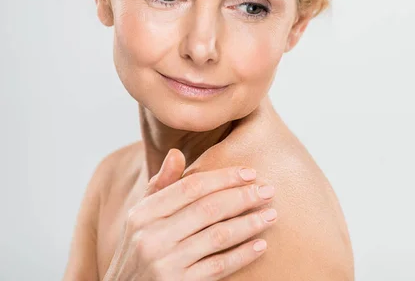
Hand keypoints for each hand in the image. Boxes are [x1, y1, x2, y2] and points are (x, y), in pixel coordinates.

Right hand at [102, 148, 276, 280]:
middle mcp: (151, 237)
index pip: (191, 187)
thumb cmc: (137, 250)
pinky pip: (219, 267)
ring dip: (249, 224)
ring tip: (271, 215)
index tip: (250, 172)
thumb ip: (160, 187)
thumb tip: (176, 153)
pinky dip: (242, 255)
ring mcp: (165, 264)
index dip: (224, 177)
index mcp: (143, 214)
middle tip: (268, 191)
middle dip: (243, 197)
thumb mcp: (140, 218)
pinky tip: (261, 245)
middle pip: (208, 209)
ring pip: (218, 236)